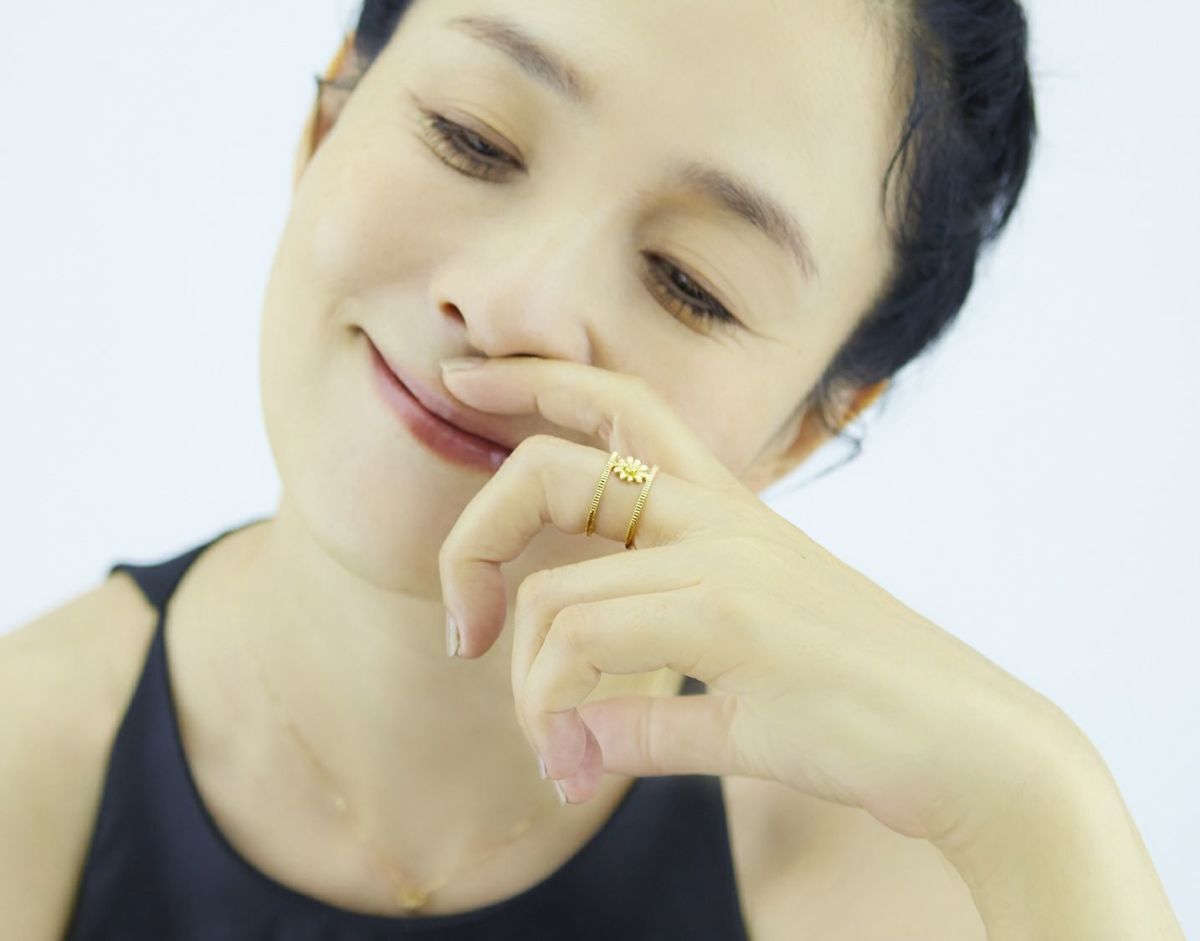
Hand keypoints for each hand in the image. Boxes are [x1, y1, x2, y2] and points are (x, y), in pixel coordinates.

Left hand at [436, 355, 1092, 854]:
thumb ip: (648, 710)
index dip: (531, 380)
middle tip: (463, 632)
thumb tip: (574, 749)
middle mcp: (720, 517)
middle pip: (550, 470)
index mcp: (726, 512)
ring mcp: (727, 560)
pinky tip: (580, 775)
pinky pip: (586, 648)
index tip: (461, 380)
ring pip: (554, 597)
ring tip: (555, 756)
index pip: (616, 405)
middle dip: (473, 541)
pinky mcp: (732, 619)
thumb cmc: (862, 719)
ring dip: (530, 692)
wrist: (972, 752)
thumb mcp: (739, 697)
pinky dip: (557, 718)